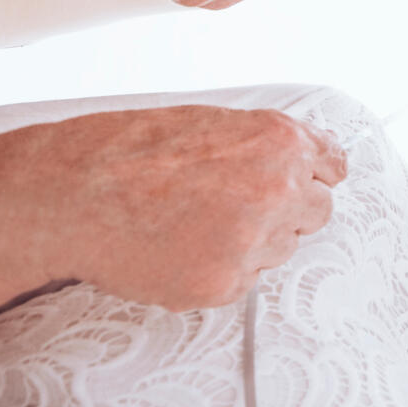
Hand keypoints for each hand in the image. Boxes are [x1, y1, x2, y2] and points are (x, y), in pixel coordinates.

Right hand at [0, 104, 347, 309]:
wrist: (73, 192)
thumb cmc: (133, 151)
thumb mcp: (214, 123)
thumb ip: (268, 144)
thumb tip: (306, 159)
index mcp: (281, 142)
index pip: (334, 168)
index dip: (312, 177)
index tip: (301, 184)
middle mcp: (278, 190)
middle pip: (317, 213)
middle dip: (287, 213)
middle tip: (236, 209)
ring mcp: (254, 240)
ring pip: (279, 250)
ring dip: (252, 242)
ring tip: (193, 225)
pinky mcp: (223, 283)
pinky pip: (242, 281)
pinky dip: (217, 271)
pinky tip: (177, 250)